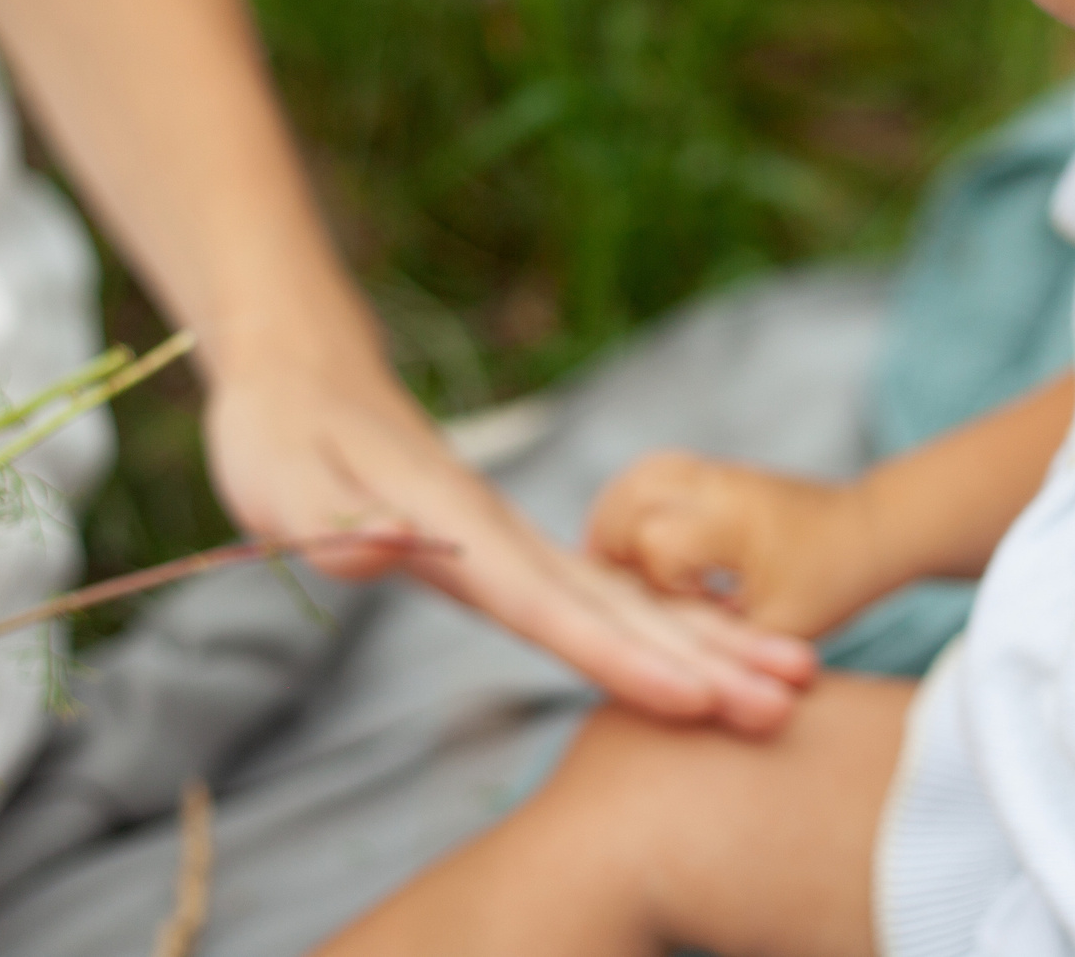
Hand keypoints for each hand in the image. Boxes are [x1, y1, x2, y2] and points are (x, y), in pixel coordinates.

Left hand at [203, 347, 819, 735]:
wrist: (305, 375)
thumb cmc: (281, 431)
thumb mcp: (279, 477)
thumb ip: (329, 521)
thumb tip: (375, 553)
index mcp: (464, 532)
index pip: (553, 607)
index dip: (623, 659)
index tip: (695, 700)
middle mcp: (508, 538)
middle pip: (622, 607)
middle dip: (708, 656)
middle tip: (789, 700)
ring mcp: (519, 544)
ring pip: (632, 598)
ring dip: (712, 639)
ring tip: (795, 674)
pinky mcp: (515, 553)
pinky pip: (608, 596)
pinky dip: (672, 625)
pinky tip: (719, 653)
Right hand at [588, 452, 887, 639]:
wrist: (869, 529)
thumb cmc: (830, 583)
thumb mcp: (780, 628)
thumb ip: (723, 647)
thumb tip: (660, 668)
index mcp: (731, 524)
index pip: (654, 547)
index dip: (648, 590)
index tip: (667, 617)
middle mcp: (714, 488)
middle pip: (629, 503)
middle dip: (613, 551)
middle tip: (615, 597)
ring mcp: (711, 472)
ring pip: (635, 481)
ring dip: (614, 524)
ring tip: (615, 572)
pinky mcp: (710, 470)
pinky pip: (650, 473)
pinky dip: (631, 507)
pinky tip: (631, 548)